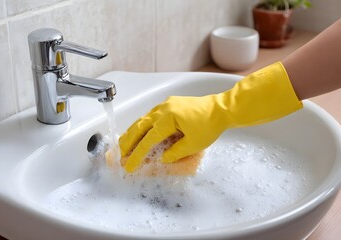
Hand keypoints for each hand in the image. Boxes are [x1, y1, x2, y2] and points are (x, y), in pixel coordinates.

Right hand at [119, 62, 302, 172]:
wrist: (221, 108)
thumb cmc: (210, 125)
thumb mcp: (193, 144)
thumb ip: (175, 152)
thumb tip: (161, 158)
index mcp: (168, 118)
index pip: (148, 139)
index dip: (137, 154)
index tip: (129, 166)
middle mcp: (162, 109)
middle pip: (139, 127)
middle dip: (127, 142)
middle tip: (118, 155)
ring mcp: (165, 105)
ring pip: (142, 120)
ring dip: (132, 133)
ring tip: (123, 145)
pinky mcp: (169, 104)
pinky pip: (150, 116)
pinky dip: (142, 126)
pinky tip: (138, 132)